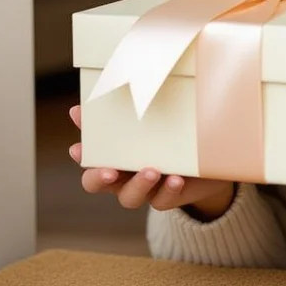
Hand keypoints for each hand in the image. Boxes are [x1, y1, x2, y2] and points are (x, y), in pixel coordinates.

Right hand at [68, 105, 235, 219]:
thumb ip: (129, 107)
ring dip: (138, 184)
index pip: (87, 155)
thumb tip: (113, 84)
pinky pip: (162, 200)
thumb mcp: (152, 115)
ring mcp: (144, 188)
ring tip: (152, 170)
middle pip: (95, 183)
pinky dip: (168, 190)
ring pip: (129, 197)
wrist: (207, 152)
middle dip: (99, 177)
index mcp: (112, 153)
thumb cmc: (170, 129)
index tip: (77, 148)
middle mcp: (122, 174)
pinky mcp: (167, 196)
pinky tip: (176, 178)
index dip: (80, 153)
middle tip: (109, 171)